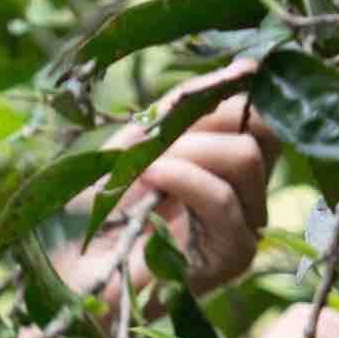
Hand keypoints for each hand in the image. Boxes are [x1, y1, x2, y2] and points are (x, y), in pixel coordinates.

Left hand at [75, 61, 276, 302]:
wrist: (75, 272)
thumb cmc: (104, 205)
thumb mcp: (145, 138)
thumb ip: (192, 105)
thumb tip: (249, 66)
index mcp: (236, 166)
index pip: (264, 111)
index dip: (226, 94)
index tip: (177, 105)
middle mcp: (252, 196)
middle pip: (262, 128)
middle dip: (203, 121)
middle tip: (154, 142)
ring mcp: (248, 228)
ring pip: (245, 157)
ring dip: (186, 150)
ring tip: (144, 167)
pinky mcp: (233, 258)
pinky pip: (222, 199)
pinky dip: (182, 178)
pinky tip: (151, 178)